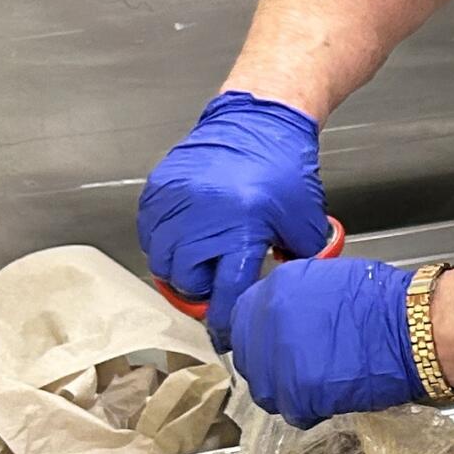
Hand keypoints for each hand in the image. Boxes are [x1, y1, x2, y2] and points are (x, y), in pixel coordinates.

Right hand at [139, 91, 332, 348]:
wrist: (258, 122)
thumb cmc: (283, 169)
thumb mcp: (305, 220)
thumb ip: (300, 260)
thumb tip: (282, 290)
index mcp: (242, 230)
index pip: (225, 293)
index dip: (225, 318)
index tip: (226, 332)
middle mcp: (203, 219)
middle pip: (186, 281)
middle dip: (201, 288)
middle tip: (215, 278)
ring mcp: (176, 202)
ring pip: (161, 260)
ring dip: (179, 266)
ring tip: (201, 255)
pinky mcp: (159, 188)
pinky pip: (149, 232)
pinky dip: (163, 240)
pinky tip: (186, 234)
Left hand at [229, 255, 422, 425]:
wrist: (414, 328)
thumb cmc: (386, 300)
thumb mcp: (327, 279)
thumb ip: (296, 297)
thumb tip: (287, 314)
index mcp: (275, 290)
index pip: (242, 319)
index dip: (259, 334)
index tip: (271, 342)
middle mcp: (267, 324)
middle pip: (248, 355)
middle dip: (269, 361)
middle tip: (297, 365)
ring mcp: (278, 362)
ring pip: (264, 388)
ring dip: (285, 388)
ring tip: (315, 383)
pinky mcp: (297, 395)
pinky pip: (291, 410)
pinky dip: (308, 409)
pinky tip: (329, 398)